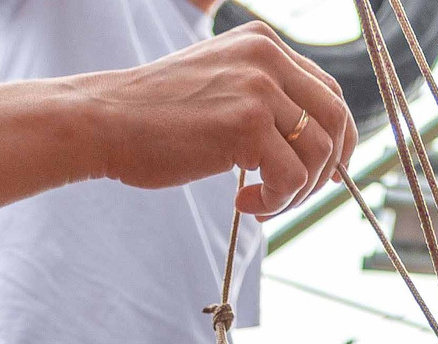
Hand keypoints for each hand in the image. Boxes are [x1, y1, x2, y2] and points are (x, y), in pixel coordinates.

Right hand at [82, 22, 357, 215]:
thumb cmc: (150, 116)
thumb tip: (303, 141)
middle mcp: (267, 58)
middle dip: (325, 168)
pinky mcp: (246, 126)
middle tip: (293, 197)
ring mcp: (258, 89)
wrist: (102, 120)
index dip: (335, 137)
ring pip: (319, 152)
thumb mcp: (214, 87)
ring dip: (296, 192)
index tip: (322, 172)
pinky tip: (243, 205)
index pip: (327, 90)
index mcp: (261, 44)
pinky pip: (290, 178)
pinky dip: (275, 202)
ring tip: (260, 203)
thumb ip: (258, 98)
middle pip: (335, 119)